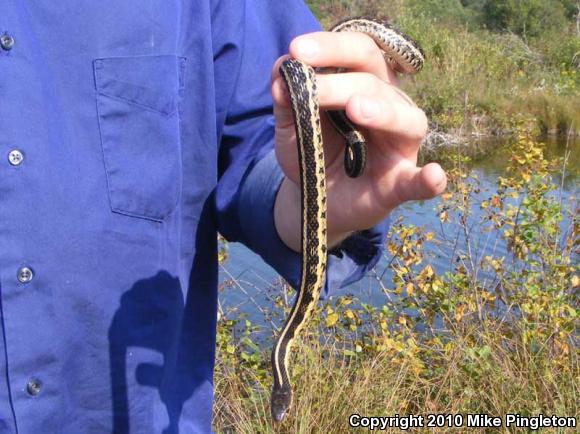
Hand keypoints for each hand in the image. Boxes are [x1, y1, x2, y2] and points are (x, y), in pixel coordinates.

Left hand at [272, 31, 446, 251]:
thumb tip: (280, 74)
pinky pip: (418, 182)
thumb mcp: (291, 128)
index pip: (359, 53)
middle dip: (341, 82)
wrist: (316, 198)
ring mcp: (399, 146)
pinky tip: (434, 175)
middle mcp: (389, 107)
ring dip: (382, 112)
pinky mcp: (399, 183)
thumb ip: (286, 103)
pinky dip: (429, 179)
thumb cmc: (312, 153)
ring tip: (356, 110)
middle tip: (311, 88)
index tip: (297, 50)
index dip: (332, 48)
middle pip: (376, 83)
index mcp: (363, 86)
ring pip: (406, 119)